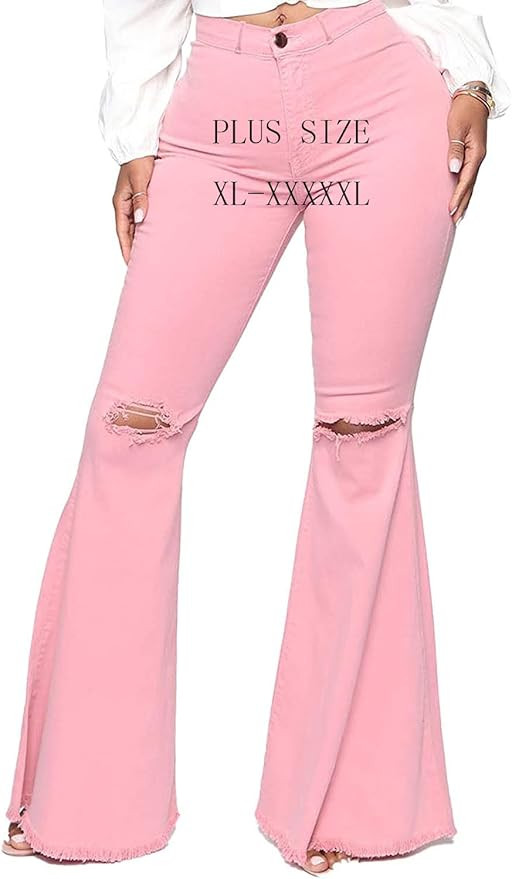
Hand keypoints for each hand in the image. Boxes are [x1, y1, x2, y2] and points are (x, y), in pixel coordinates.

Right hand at [112, 156, 154, 263]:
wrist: (140, 146)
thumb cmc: (139, 161)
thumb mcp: (140, 180)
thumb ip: (141, 199)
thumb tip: (140, 219)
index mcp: (120, 204)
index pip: (122, 233)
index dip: (126, 249)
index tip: (130, 263)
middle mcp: (124, 206)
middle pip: (127, 233)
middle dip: (132, 249)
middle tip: (141, 265)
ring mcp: (131, 203)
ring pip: (134, 227)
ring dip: (139, 240)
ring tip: (147, 256)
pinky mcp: (140, 198)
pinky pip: (140, 218)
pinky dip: (144, 229)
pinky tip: (151, 237)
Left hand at [447, 87, 487, 225]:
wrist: (473, 95)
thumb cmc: (463, 109)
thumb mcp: (456, 127)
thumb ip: (455, 149)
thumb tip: (454, 169)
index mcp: (476, 152)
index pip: (466, 180)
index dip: (458, 196)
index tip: (450, 209)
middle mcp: (478, 157)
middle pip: (470, 186)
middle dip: (462, 204)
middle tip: (454, 221)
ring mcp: (476, 156)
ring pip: (470, 183)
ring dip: (464, 199)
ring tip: (458, 215)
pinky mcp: (472, 154)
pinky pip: (468, 175)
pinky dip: (464, 188)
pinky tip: (461, 196)